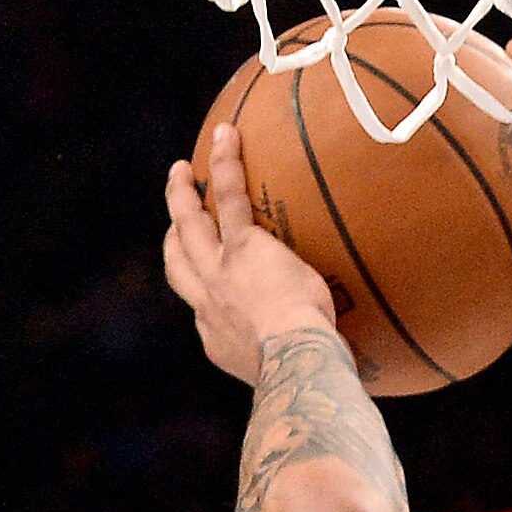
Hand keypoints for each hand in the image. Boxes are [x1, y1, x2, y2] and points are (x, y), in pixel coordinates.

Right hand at [162, 126, 345, 385]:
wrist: (296, 363)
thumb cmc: (306, 376)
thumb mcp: (294, 372)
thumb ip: (301, 358)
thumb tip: (336, 366)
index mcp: (218, 337)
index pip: (201, 307)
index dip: (199, 288)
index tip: (204, 278)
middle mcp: (209, 302)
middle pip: (179, 262)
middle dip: (174, 235)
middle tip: (175, 216)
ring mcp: (220, 272)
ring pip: (191, 225)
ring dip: (183, 195)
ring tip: (183, 169)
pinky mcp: (243, 247)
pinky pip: (229, 198)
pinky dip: (226, 165)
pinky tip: (227, 136)